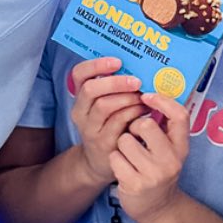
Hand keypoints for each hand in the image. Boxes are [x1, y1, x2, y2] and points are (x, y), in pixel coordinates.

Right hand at [69, 58, 148, 185]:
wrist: (99, 161)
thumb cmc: (109, 124)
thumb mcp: (105, 105)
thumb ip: (114, 87)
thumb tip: (138, 64)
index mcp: (80, 97)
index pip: (79, 74)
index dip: (96, 65)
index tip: (117, 61)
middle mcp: (80, 112)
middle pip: (91, 89)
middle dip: (116, 82)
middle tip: (136, 81)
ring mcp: (90, 129)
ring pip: (105, 106)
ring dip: (128, 98)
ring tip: (143, 96)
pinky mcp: (103, 143)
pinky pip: (118, 122)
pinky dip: (133, 113)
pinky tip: (144, 110)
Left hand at [109, 92, 189, 222]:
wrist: (158, 208)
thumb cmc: (159, 170)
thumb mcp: (170, 150)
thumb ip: (165, 128)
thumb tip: (150, 94)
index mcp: (181, 147)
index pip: (180, 116)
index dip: (162, 101)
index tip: (146, 96)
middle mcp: (171, 160)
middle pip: (146, 125)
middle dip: (134, 126)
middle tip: (134, 134)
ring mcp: (153, 174)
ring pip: (125, 140)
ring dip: (121, 145)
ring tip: (129, 155)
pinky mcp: (135, 184)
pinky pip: (115, 157)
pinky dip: (115, 159)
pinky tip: (123, 167)